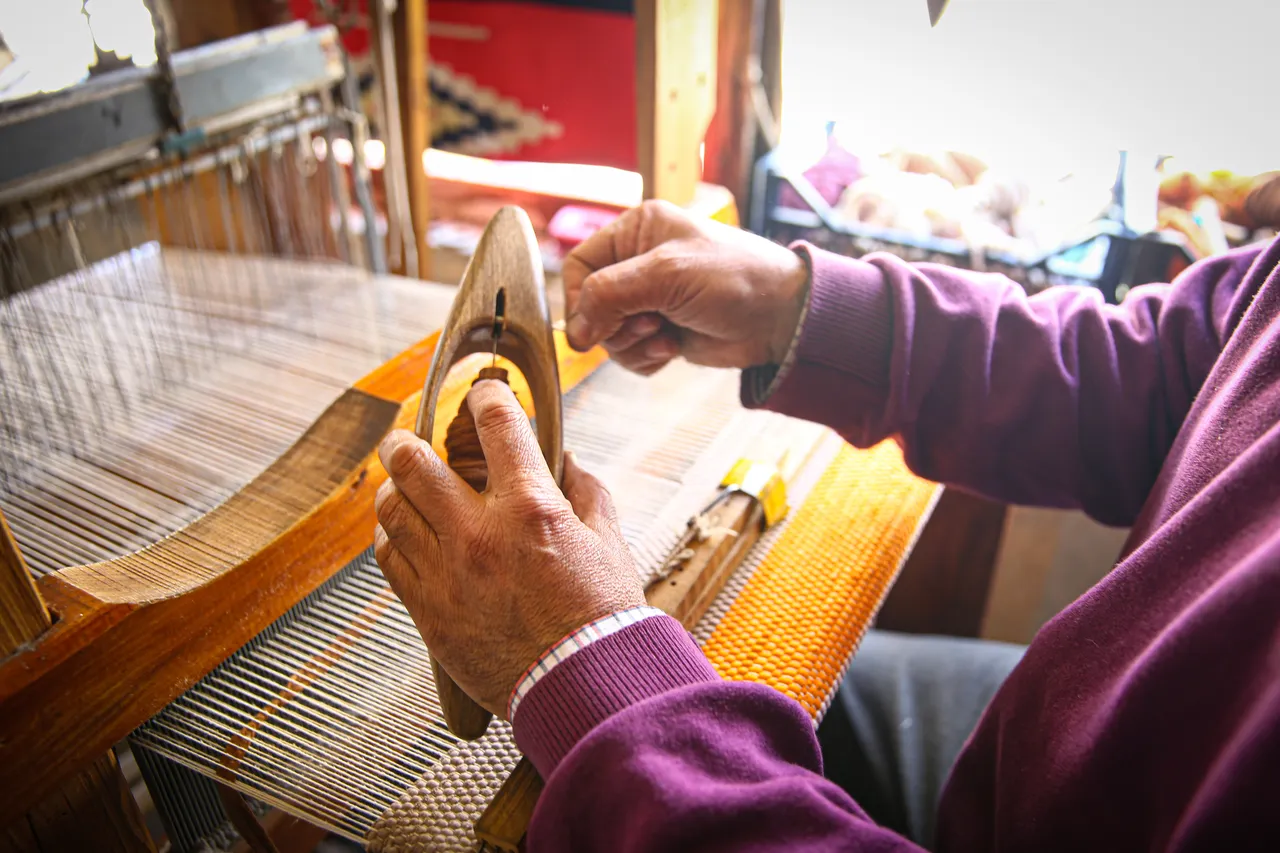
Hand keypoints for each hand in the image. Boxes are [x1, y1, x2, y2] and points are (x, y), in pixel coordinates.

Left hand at [373, 380, 645, 716]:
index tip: (481, 394)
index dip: (484, 395)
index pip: (494, 423)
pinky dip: (392, 538)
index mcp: (530, 508)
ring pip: (390, 509)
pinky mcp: (430, 613)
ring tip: (402, 487)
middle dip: (406, 440)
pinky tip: (404, 535)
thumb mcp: (608, 541)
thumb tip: (565, 460)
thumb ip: (585, 492)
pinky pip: (389, 559)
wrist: (584, 685)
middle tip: (407, 439)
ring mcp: (448, 574)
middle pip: (412, 462)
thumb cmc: (602, 618)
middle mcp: (479, 534)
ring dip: (394, 489)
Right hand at [563, 199, 808, 374]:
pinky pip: (629, 354)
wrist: (780, 317)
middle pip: (590, 306)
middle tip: (649, 324)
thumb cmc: (734, 279)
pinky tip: (673, 349)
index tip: (592, 325)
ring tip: (666, 335)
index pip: (579, 266)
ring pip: (608, 335)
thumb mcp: (667, 275)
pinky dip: (646, 358)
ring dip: (632, 345)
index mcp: (636, 230)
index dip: (579, 299)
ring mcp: (650, 300)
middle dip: (615, 325)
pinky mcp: (662, 331)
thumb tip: (574, 333)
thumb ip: (611, 295)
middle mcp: (638, 263)